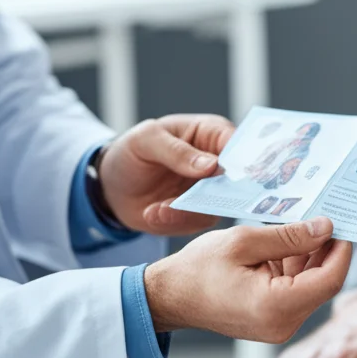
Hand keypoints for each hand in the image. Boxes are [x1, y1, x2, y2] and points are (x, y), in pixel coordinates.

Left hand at [98, 114, 234, 234]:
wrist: (113, 186)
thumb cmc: (132, 151)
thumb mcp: (146, 140)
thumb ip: (177, 151)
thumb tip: (212, 165)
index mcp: (211, 135)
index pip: (239, 144)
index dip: (243, 159)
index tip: (231, 174)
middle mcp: (219, 165)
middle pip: (237, 180)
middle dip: (218, 193)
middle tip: (191, 199)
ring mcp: (211, 192)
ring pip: (218, 206)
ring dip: (188, 210)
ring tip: (159, 208)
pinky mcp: (199, 215)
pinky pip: (196, 222)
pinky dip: (174, 220)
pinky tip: (153, 213)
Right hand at [144, 217, 351, 341]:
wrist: (170, 297)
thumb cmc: (198, 269)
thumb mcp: (244, 241)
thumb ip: (289, 236)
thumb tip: (325, 228)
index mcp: (276, 306)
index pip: (330, 279)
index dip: (341, 250)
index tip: (341, 223)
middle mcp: (282, 324)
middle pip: (323, 283)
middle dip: (326, 250)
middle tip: (322, 217)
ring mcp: (279, 326)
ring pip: (311, 286)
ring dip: (309, 257)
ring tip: (296, 227)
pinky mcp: (273, 321)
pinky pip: (296, 292)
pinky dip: (295, 268)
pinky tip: (284, 246)